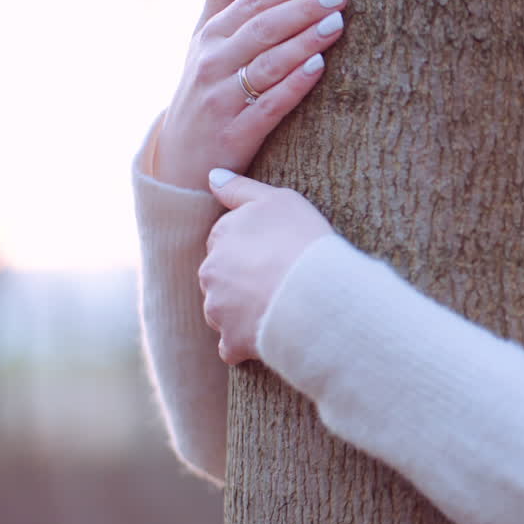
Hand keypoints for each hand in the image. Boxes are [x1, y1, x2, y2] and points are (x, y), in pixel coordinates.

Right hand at [153, 0, 349, 189]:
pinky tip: (318, 66)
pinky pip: (269, 104)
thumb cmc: (203, 89)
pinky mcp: (235, 133)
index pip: (252, 3)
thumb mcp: (205, 36)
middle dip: (302, 8)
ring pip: (267, 63)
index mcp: (210, 36)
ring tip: (337, 22)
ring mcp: (222, 99)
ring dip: (303, 41)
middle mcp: (212, 63)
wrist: (180, 162)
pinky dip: (294, 84)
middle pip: (262, 29)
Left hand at [199, 168, 334, 364]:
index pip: (224, 240)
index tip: (274, 251)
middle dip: (240, 280)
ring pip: (222, 311)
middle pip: (220, 276)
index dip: (251, 246)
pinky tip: (267, 337)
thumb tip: (212, 176)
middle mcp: (210, 272)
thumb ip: (240, 188)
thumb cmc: (301, 240)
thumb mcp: (278, 199)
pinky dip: (244, 345)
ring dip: (241, 311)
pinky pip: (231, 347)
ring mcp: (217, 309)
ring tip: (277, 307)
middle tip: (277, 279)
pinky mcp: (231, 341)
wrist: (313, 291)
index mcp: (220, 236)